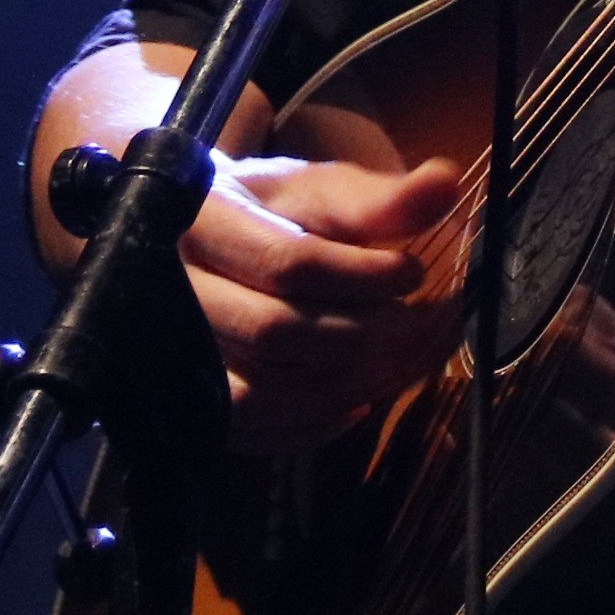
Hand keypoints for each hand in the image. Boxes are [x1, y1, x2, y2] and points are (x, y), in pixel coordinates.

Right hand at [173, 118, 465, 453]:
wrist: (204, 247)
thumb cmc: (270, 213)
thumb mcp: (321, 193)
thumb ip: (380, 199)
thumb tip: (446, 183)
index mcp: (201, 221)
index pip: (288, 262)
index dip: (363, 275)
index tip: (412, 271)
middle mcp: (169, 291)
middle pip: (273, 331)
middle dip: (358, 333)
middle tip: (411, 324)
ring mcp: (167, 353)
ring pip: (258, 393)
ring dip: (342, 385)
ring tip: (392, 363)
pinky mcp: (184, 401)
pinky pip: (250, 432)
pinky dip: (313, 424)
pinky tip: (357, 400)